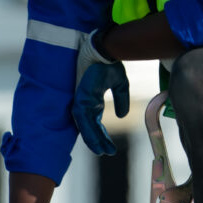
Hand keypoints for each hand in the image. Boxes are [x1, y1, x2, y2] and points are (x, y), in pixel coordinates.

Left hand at [73, 30, 127, 155]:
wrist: (105, 49)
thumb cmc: (110, 62)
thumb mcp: (119, 84)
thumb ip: (121, 99)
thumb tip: (122, 115)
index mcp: (92, 100)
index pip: (95, 123)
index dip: (102, 136)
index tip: (109, 148)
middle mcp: (84, 102)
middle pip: (89, 128)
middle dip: (98, 141)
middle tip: (107, 152)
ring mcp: (81, 101)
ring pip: (85, 127)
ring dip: (93, 140)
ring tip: (102, 152)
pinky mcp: (80, 98)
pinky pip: (83, 120)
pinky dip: (89, 132)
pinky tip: (95, 142)